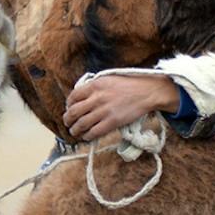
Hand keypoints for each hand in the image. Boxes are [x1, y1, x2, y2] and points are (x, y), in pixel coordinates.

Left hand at [65, 73, 179, 140]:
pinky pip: (94, 132)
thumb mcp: (109, 78)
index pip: (73, 96)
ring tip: (74, 132)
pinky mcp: (112, 122)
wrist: (147, 92)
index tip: (69, 109)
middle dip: (67, 120)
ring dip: (75, 130)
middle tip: (68, 123)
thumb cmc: (130, 85)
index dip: (68, 105)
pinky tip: (87, 136)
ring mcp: (104, 111)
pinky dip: (87, 136)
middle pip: (73, 112)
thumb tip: (82, 96)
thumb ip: (94, 86)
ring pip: (81, 124)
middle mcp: (97, 98)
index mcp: (95, 85)